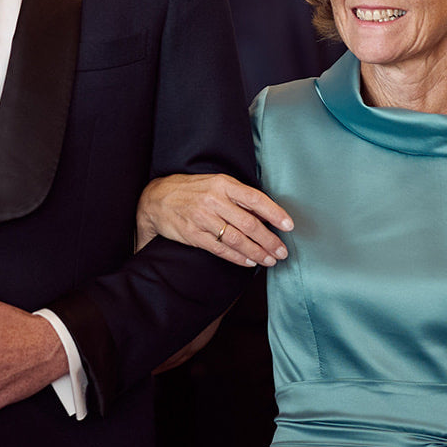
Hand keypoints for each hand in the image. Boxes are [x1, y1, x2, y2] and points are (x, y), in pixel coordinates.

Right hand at [136, 173, 291, 267]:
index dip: (274, 213)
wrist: (157, 199)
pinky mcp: (194, 235)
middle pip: (249, 224)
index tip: (289, 225)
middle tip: (282, 252)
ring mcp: (203, 218)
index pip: (255, 198)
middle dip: (269, 240)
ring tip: (270, 260)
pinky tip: (250, 262)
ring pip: (237, 239)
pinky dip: (238, 258)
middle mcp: (214, 200)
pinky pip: (221, 249)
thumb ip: (238, 198)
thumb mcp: (216, 184)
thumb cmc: (193, 190)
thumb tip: (264, 217)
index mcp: (223, 184)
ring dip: (257, 252)